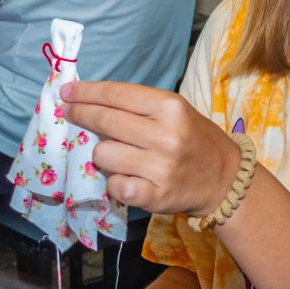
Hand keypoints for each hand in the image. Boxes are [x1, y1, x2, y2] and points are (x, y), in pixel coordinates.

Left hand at [61, 81, 241, 217]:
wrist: (223, 178)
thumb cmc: (193, 139)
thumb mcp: (174, 111)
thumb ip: (137, 106)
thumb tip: (89, 101)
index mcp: (170, 107)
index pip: (117, 94)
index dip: (87, 93)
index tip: (67, 93)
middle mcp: (166, 135)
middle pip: (105, 121)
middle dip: (81, 115)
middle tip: (70, 113)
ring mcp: (160, 167)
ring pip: (103, 154)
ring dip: (102, 154)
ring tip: (117, 154)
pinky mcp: (154, 195)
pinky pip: (113, 185)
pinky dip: (113, 181)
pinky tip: (125, 177)